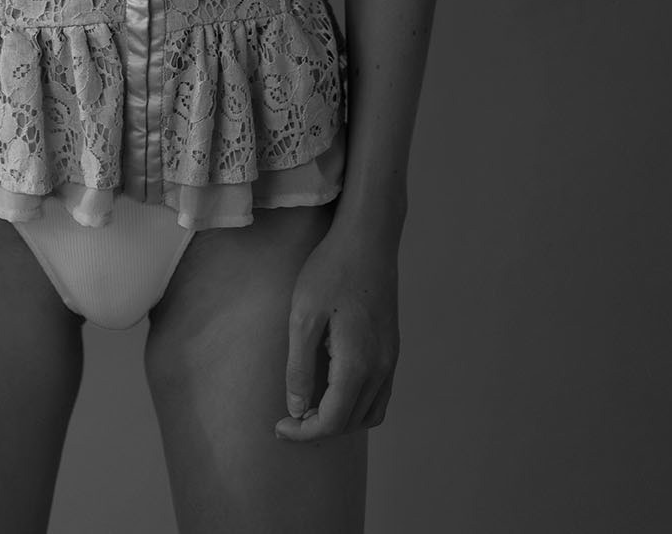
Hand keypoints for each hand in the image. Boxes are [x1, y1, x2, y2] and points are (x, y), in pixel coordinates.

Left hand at [275, 231, 399, 442]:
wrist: (368, 238)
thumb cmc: (331, 270)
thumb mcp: (303, 317)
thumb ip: (300, 367)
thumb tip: (297, 408)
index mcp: (357, 363)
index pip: (332, 421)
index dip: (304, 433)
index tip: (279, 427)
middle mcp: (381, 367)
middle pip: (351, 422)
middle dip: (319, 428)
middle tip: (289, 417)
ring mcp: (391, 358)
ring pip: (369, 413)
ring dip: (340, 419)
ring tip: (310, 406)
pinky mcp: (392, 347)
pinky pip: (380, 394)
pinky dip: (358, 405)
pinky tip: (334, 388)